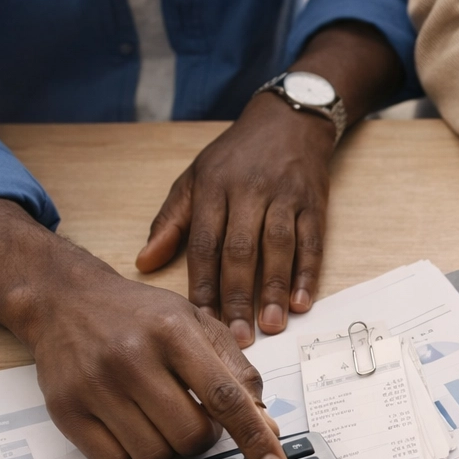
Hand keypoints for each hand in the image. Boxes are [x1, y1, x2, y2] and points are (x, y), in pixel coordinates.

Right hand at [0, 200, 287, 458]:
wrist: (63, 300)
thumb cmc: (140, 317)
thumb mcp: (197, 325)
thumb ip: (237, 373)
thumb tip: (267, 427)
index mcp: (174, 332)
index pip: (225, 397)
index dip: (254, 437)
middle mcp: (132, 357)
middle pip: (191, 436)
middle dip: (202, 436)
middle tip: (189, 412)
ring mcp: (94, 385)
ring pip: (155, 456)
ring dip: (166, 448)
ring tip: (156, 414)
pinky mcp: (66, 410)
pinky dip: (130, 456)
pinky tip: (127, 425)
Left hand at [134, 21, 404, 347]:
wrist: (289, 121)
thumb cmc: (236, 157)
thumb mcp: (195, 179)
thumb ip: (171, 222)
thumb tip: (144, 263)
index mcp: (213, 188)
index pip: (204, 243)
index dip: (202, 284)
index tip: (202, 320)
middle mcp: (248, 192)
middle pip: (240, 251)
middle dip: (238, 296)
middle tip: (238, 337)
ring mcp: (285, 197)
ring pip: (278, 248)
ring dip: (274, 290)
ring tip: (271, 326)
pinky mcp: (314, 203)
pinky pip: (311, 242)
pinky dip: (307, 273)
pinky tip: (302, 301)